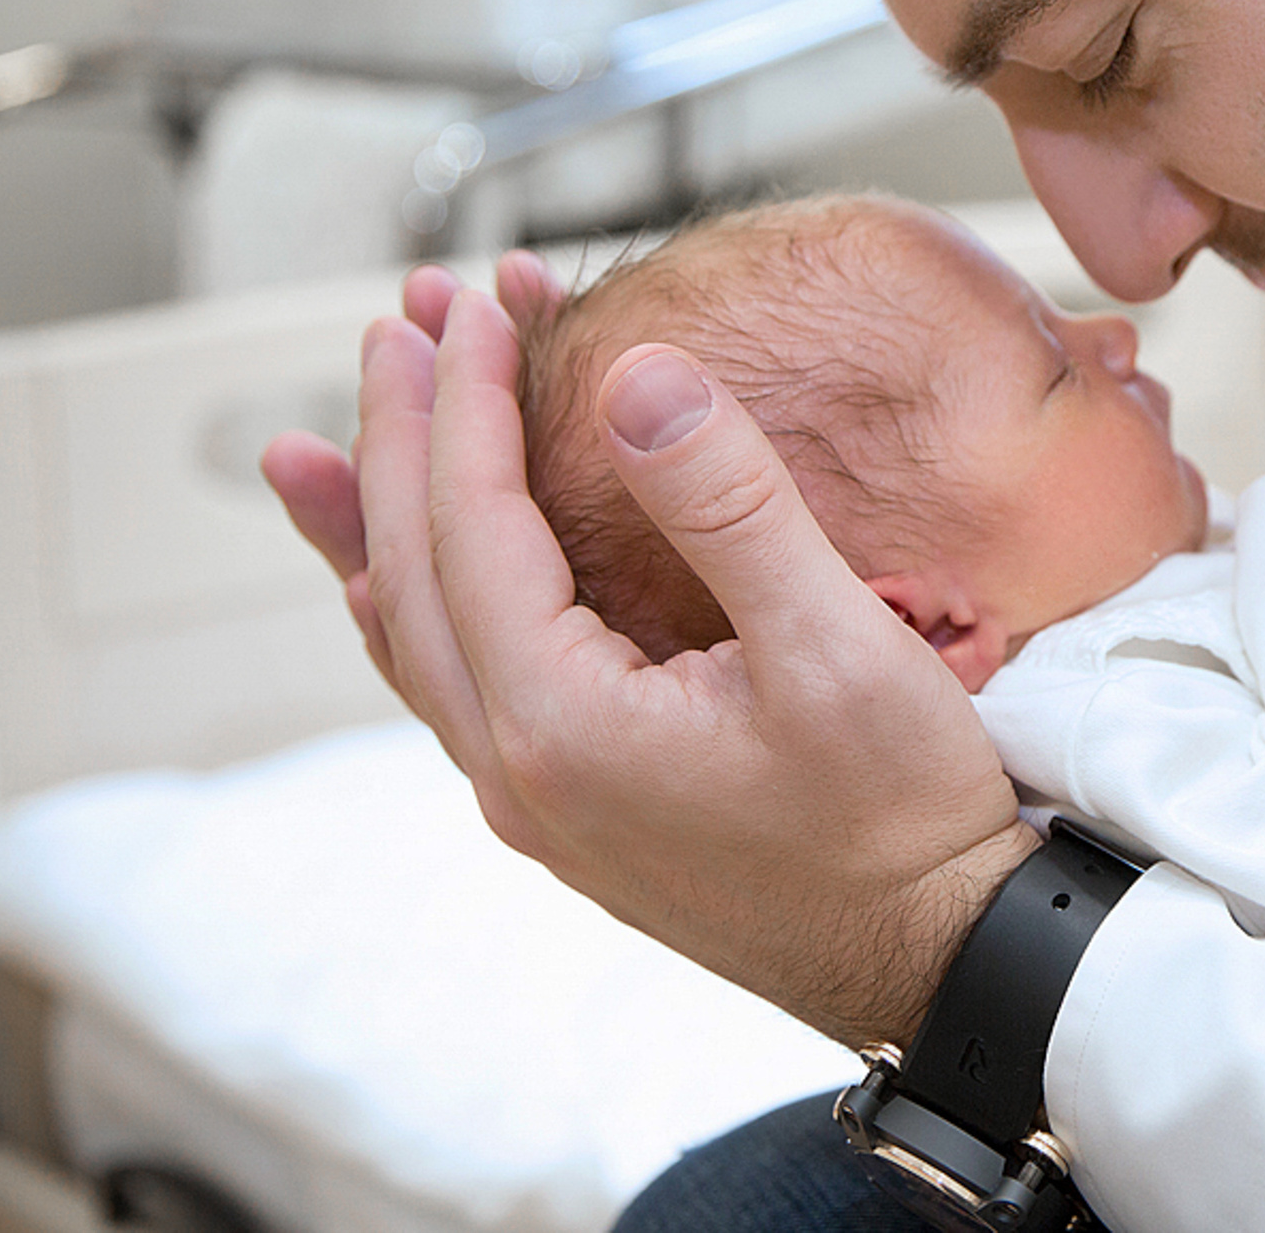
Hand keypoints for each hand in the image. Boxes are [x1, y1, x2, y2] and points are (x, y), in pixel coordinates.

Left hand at [266, 258, 1033, 1046]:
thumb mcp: (836, 648)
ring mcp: (541, 803)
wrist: (938, 961)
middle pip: (411, 573)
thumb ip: (729, 507)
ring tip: (326, 444)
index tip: (475, 302)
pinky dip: (419, 607)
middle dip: (398, 436)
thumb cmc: (903, 822)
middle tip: (395, 324)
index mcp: (564, 724)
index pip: (472, 521)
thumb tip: (637, 379)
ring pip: (416, 637)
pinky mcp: (578, 813)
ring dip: (379, 522)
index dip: (466, 398)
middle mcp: (522, 771)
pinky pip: (458, 688)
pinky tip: (401, 586)